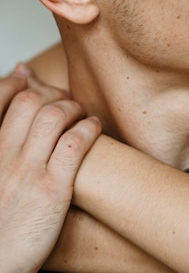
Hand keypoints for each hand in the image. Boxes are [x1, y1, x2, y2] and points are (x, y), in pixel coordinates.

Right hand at [0, 72, 100, 272]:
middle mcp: (1, 157)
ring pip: (55, 116)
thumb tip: (11, 97)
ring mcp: (26, 172)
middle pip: (31, 101)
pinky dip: (89, 128)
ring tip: (82, 115)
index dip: (21, 83)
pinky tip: (94, 130)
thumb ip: (0, 141)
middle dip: (53, 93)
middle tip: (66, 103)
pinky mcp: (53, 189)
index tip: (33, 83)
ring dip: (75, 108)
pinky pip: (75, 143)